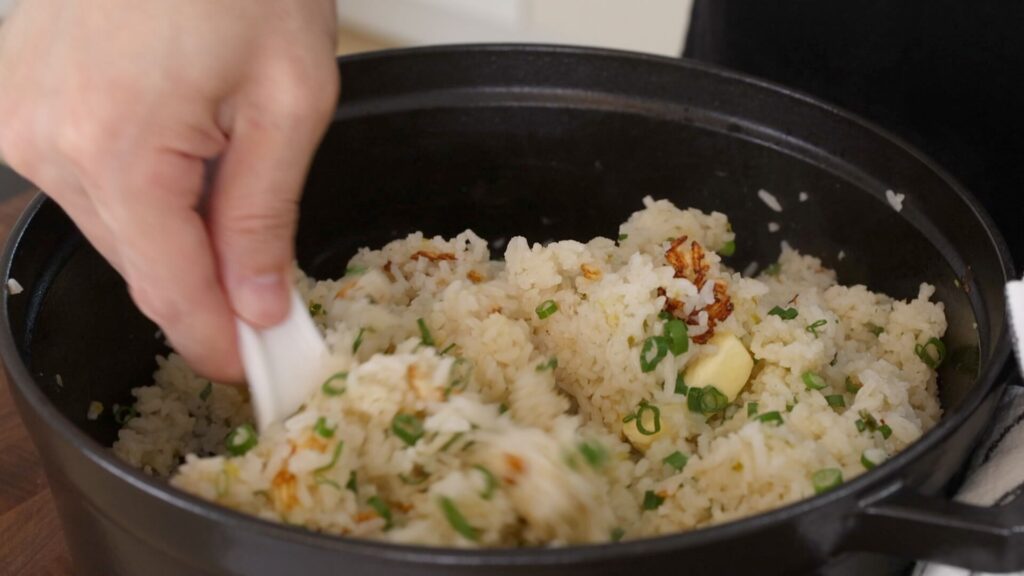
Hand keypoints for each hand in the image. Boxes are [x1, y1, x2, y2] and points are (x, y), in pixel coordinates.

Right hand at [0, 0, 339, 380]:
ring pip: (115, 229)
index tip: (260, 371)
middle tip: (273, 299)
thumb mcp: (290, 101)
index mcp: (115, 148)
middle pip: (140, 266)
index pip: (169, 292)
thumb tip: (253, 305)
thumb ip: (264, 216)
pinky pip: (90, 183)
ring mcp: (21, 118)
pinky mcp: (20, 100)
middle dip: (210, 293)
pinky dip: (146, 193)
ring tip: (235, 183)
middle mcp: (45, 141)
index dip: (219, 345)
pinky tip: (189, 153)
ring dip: (180, 236)